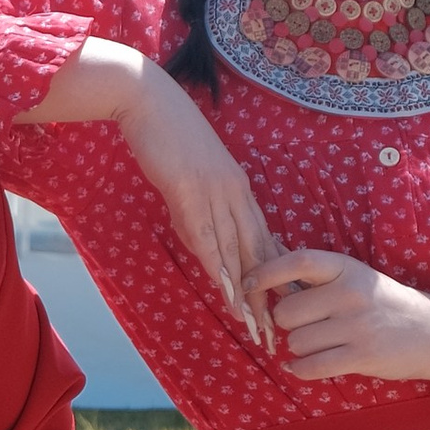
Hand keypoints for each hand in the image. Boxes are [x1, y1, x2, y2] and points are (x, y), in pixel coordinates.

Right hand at [122, 65, 277, 339]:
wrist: (147, 98)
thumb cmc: (164, 130)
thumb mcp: (190, 172)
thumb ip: (199, 203)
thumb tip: (201, 231)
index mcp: (239, 187)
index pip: (261, 239)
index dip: (272, 276)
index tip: (281, 306)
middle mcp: (235, 193)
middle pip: (257, 253)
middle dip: (266, 296)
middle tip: (274, 331)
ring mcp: (215, 192)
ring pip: (236, 253)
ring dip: (246, 294)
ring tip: (254, 326)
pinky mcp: (191, 192)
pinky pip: (207, 239)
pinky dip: (219, 268)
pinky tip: (226, 293)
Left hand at [247, 248, 429, 382]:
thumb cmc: (383, 304)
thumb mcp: (355, 278)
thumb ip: (316, 279)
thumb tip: (265, 275)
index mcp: (347, 268)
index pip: (298, 262)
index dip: (266, 272)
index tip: (248, 283)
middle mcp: (351, 293)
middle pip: (286, 312)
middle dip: (287, 323)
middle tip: (305, 325)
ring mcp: (357, 326)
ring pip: (296, 342)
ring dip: (298, 348)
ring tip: (318, 344)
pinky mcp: (361, 356)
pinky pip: (310, 367)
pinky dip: (300, 369)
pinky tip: (302, 365)